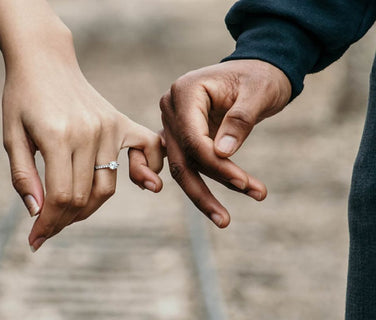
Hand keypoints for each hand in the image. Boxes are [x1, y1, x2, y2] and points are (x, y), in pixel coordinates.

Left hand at [2, 30, 162, 251]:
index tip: (36, 240)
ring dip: (89, 207)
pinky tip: (143, 183)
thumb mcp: (11, 136)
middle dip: (64, 220)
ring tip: (69, 211)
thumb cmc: (22, 97)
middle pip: (84, 196)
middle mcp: (89, 133)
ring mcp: (109, 126)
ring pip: (107, 185)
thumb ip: (24, 176)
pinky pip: (147, 149)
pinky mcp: (120, 121)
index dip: (48, 224)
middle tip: (47, 227)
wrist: (45, 60)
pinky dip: (147, 169)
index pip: (61, 197)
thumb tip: (38, 213)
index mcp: (57, 136)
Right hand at [160, 59, 291, 226]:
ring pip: (181, 166)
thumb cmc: (260, 77)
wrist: (258, 70)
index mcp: (185, 92)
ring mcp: (173, 123)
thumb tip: (222, 154)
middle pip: (182, 158)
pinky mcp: (181, 136)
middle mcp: (171, 108)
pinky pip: (182, 163)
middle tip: (225, 220)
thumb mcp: (258, 92)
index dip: (216, 165)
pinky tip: (202, 204)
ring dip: (202, 193)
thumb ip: (240, 120)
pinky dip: (192, 183)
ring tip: (225, 219)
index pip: (193, 138)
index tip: (244, 183)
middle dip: (204, 190)